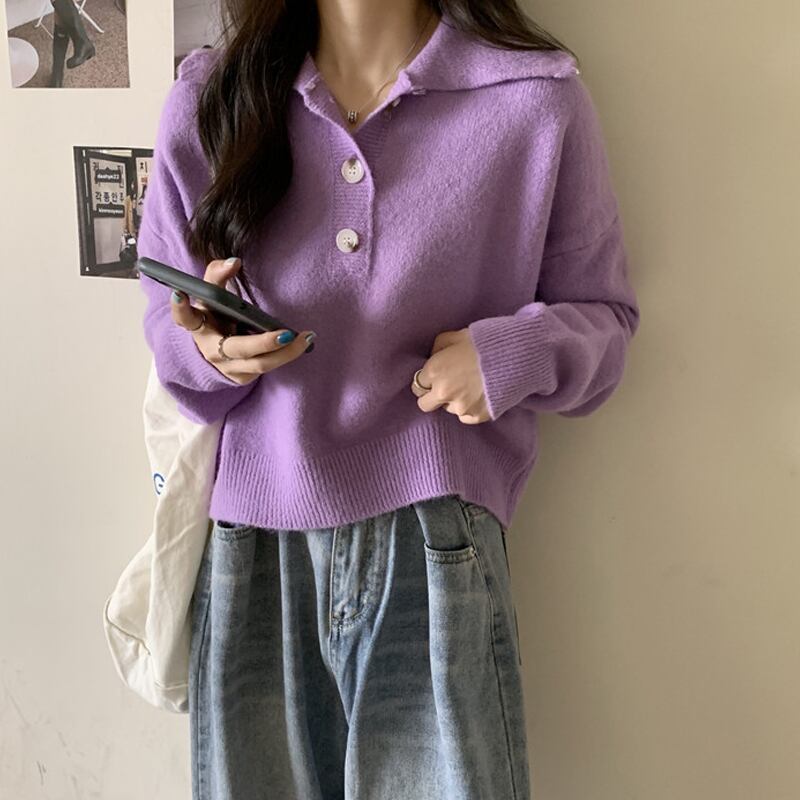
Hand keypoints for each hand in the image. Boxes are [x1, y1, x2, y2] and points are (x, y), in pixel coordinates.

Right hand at [170, 257, 314, 385]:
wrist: (213, 349)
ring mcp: (228, 368)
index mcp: (198, 326)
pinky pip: (268, 367)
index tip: (179, 294)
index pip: (185, 318)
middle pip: (238, 349)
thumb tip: (234, 261)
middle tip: (286, 333)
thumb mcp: (212, 296)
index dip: (180, 308)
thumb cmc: (215, 315)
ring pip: (260, 364)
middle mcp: (211, 350)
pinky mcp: (243, 377)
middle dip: (263, 343)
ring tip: (306, 337)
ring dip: (286, 352)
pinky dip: (287, 355)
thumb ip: (218, 275)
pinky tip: (303, 343)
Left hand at [410, 328, 490, 423]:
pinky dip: (470, 408)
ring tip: (471, 386)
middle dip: (432, 395)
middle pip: (425, 404)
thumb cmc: (486, 341)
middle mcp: (443, 392)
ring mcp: (460, 407)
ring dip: (454, 401)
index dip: (427, 379)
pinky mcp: (477, 416)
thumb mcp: (456, 335)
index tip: (435, 377)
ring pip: (448, 409)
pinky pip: (465, 417)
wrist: (517, 356)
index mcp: (435, 370)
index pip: (418, 384)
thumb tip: (434, 357)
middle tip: (447, 385)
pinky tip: (479, 395)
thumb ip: (439, 347)